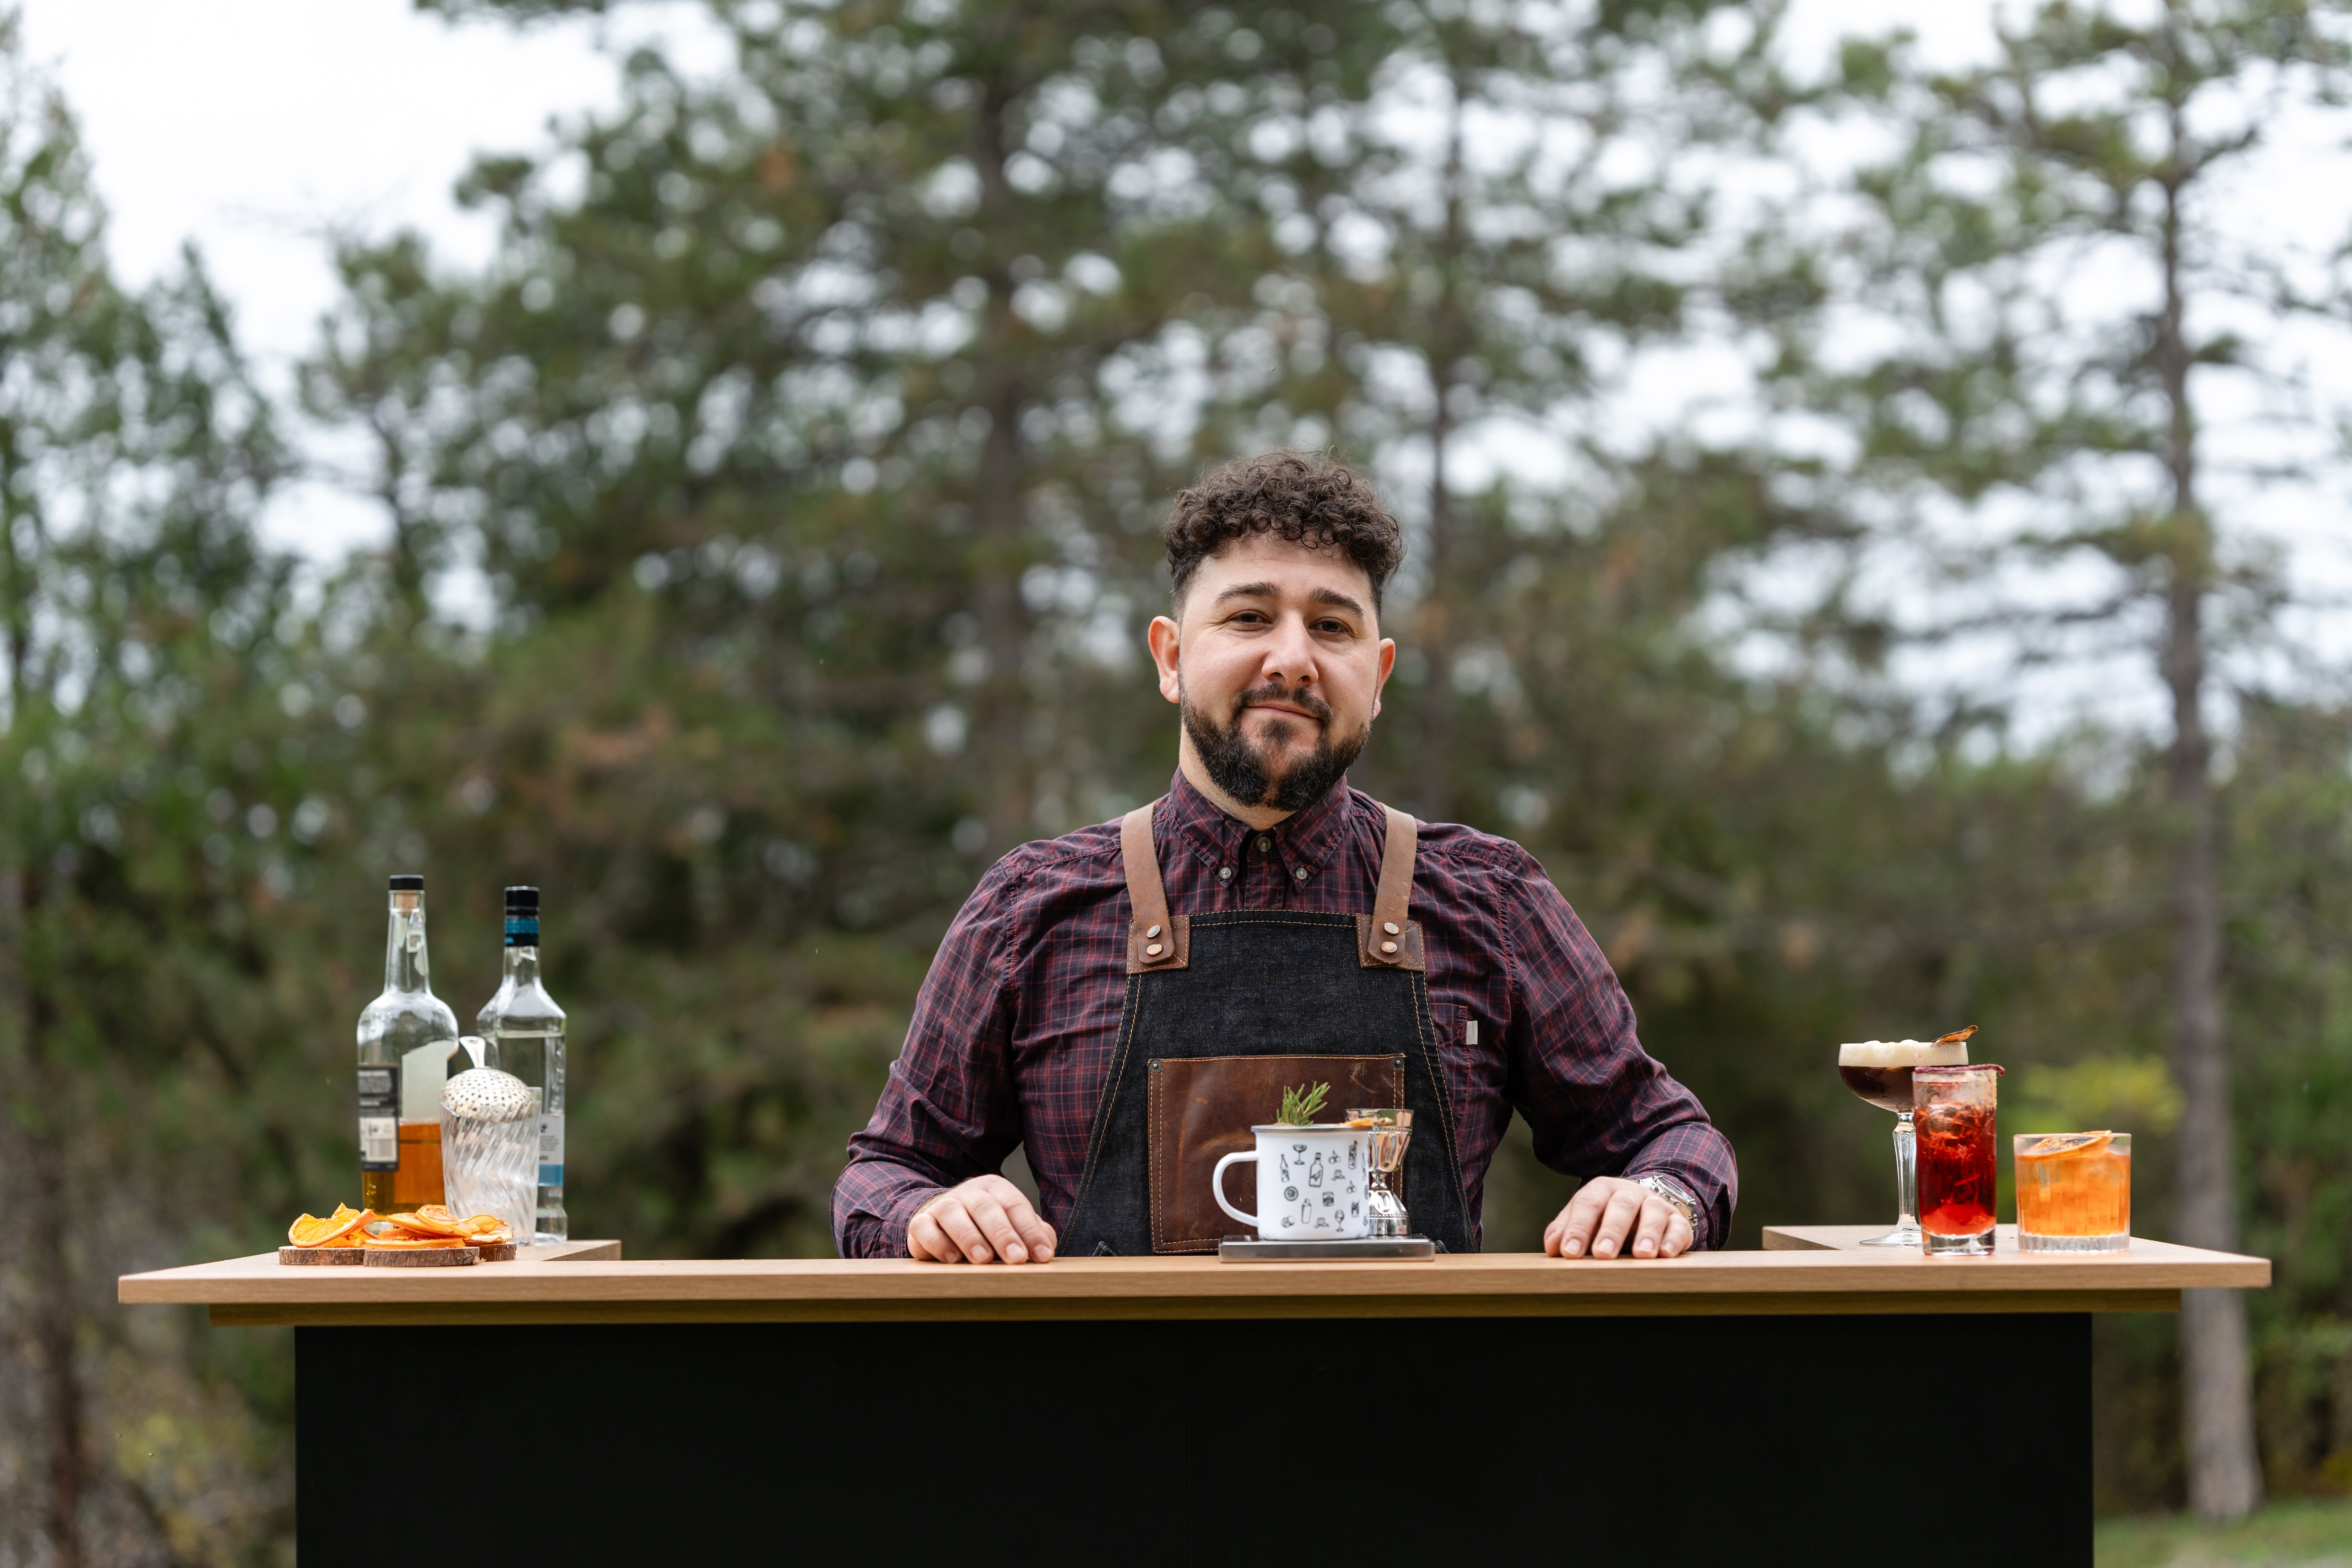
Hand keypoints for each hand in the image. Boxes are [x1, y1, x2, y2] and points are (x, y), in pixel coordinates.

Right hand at [907, 1176, 1057, 1264]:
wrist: (942, 1222)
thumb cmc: (986, 1228)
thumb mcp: (1012, 1226)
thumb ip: (1032, 1234)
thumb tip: (1046, 1249)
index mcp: (995, 1188)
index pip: (1015, 1205)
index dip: (1030, 1230)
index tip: (1042, 1256)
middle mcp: (968, 1192)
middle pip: (986, 1207)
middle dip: (1003, 1234)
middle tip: (1016, 1258)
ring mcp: (942, 1205)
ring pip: (953, 1214)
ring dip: (970, 1237)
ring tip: (983, 1259)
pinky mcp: (920, 1222)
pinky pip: (924, 1228)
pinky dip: (938, 1243)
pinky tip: (952, 1259)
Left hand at [1543, 1177, 1693, 1260]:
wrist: (1642, 1209)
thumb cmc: (1604, 1220)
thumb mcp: (1583, 1221)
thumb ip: (1564, 1232)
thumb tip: (1554, 1248)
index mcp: (1601, 1190)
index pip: (1587, 1204)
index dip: (1577, 1228)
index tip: (1569, 1252)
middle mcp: (1629, 1193)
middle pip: (1621, 1206)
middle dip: (1611, 1230)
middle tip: (1602, 1254)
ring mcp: (1655, 1204)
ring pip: (1653, 1212)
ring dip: (1648, 1233)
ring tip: (1641, 1255)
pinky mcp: (1677, 1221)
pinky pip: (1679, 1227)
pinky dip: (1673, 1240)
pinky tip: (1666, 1254)